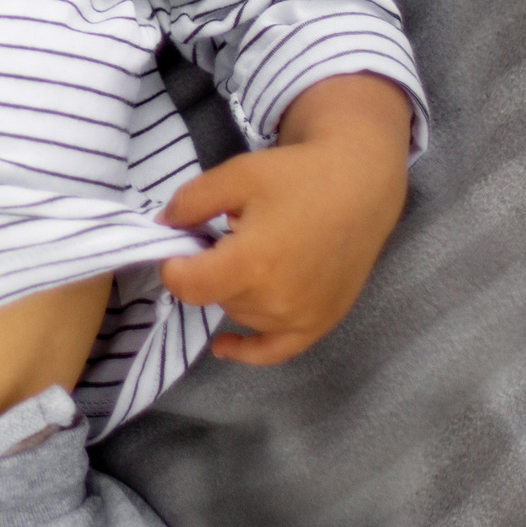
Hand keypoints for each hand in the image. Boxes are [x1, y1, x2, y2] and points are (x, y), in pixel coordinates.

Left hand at [158, 73, 414, 364]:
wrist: (361, 183)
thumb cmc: (298, 176)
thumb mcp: (235, 175)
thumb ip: (190, 202)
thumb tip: (163, 225)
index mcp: (253, 264)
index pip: (187, 286)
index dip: (173, 265)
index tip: (178, 245)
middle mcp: (278, 300)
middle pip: (214, 296)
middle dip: (209, 269)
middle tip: (227, 236)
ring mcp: (303, 316)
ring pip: (240, 313)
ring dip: (234, 290)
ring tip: (256, 252)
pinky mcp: (322, 321)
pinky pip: (275, 351)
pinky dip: (247, 350)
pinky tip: (223, 346)